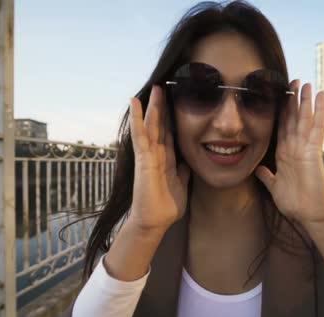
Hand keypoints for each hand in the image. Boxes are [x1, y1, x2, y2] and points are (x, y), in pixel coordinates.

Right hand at [128, 85, 190, 232]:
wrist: (154, 222)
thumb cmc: (166, 207)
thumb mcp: (181, 186)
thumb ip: (183, 172)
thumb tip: (188, 163)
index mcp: (166, 159)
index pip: (170, 133)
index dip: (173, 118)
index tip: (177, 101)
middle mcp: (156, 154)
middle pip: (161, 125)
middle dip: (163, 106)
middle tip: (165, 86)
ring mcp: (148, 155)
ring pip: (152, 125)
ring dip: (153, 106)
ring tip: (155, 87)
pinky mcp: (143, 159)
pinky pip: (140, 135)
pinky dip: (138, 118)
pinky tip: (135, 102)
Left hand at [255, 81, 323, 224]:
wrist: (309, 214)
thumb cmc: (295, 202)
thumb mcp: (274, 186)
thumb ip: (267, 176)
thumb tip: (258, 169)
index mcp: (285, 153)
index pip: (282, 127)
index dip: (281, 111)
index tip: (279, 95)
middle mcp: (296, 147)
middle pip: (294, 118)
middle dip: (293, 100)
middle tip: (293, 80)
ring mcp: (306, 148)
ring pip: (305, 119)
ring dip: (305, 101)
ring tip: (306, 83)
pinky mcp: (314, 151)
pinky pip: (317, 128)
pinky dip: (319, 111)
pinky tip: (321, 97)